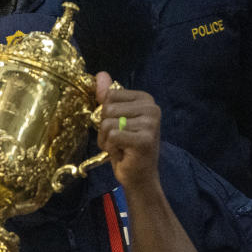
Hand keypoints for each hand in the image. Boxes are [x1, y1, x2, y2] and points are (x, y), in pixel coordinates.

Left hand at [95, 71, 161, 190]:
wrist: (139, 177)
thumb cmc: (125, 147)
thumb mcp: (114, 119)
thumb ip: (107, 97)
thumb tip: (100, 74)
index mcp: (145, 99)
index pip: (109, 95)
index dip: (105, 115)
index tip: (117, 127)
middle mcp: (152, 108)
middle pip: (107, 108)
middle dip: (104, 128)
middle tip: (117, 140)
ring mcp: (150, 123)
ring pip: (107, 123)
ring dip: (107, 140)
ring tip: (120, 147)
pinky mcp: (145, 139)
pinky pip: (112, 136)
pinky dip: (111, 147)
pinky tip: (122, 153)